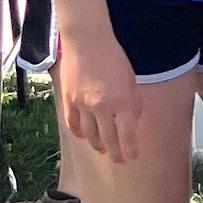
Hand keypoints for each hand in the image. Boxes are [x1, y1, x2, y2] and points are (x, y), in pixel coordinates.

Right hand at [57, 31, 143, 162]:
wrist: (88, 42)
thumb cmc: (114, 58)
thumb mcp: (133, 81)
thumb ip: (134, 103)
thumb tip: (133, 121)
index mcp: (123, 102)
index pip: (128, 135)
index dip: (130, 149)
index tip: (133, 157)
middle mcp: (102, 107)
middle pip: (109, 139)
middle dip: (115, 153)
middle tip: (119, 160)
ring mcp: (83, 105)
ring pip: (90, 134)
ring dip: (97, 145)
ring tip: (103, 149)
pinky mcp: (68, 100)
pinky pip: (73, 123)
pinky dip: (79, 132)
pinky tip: (85, 136)